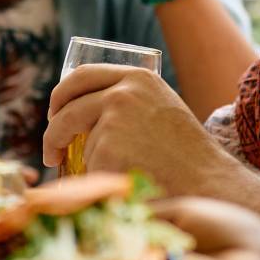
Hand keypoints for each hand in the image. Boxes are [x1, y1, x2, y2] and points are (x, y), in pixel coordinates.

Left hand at [42, 64, 231, 189]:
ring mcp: (113, 119)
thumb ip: (129, 100)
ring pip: (79, 141)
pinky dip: (98, 178)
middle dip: (53, 131)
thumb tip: (80, 108)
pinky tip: (126, 183)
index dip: (62, 96)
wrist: (207, 182)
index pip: (81, 76)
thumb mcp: (160, 108)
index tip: (55, 114)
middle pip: (66, 107)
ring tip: (122, 174)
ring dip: (88, 162)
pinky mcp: (107, 148)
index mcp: (137, 77)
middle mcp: (122, 92)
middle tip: (52, 152)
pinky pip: (87, 165)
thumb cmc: (186, 153)